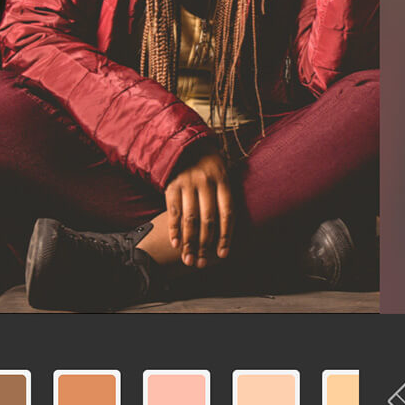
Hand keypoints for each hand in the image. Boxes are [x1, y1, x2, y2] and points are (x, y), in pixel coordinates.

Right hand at [164, 150, 233, 267]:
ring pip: (190, 219)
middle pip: (208, 220)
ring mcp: (188, 183)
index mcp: (223, 179)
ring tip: (188, 259)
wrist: (186, 141)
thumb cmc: (209, 163)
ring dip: (189, 242)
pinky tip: (175, 243)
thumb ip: (227, 194)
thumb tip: (233, 225)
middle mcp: (206, 182)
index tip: (223, 255)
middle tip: (202, 263)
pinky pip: (173, 211)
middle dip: (205, 245)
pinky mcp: (172, 184)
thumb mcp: (223, 172)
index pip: (227, 213)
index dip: (226, 236)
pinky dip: (174, 229)